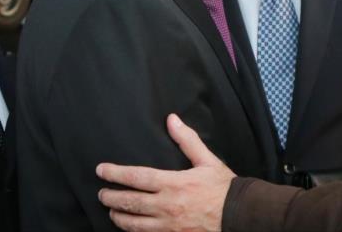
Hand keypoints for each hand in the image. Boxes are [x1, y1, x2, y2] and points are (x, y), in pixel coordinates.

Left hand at [97, 114, 236, 231]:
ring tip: (112, 212)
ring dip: (119, 217)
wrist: (239, 215)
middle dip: (110, 197)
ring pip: (133, 224)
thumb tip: (172, 120)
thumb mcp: (207, 160)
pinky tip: (131, 227)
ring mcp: (168, 225)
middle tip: (101, 193)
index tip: (102, 170)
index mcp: (173, 184)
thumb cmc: (223, 188)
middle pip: (129, 202)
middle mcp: (166, 206)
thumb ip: (187, 140)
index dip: (115, 173)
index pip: (136, 177)